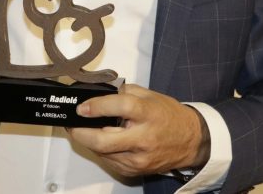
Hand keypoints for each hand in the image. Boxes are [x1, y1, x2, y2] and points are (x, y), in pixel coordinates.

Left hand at [68, 84, 208, 177]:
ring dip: (88, 141)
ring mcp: (139, 158)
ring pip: (103, 153)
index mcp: (148, 114)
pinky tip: (99, 140)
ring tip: (82, 129)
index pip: (120, 108)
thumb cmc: (169, 115)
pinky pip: (109, 161)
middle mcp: (144, 138)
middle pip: (104, 141)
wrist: (191, 141)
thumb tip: (98, 91)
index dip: (97, 107)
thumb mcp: (150, 95)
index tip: (81, 107)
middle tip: (71, 124)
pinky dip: (100, 150)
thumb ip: (124, 91)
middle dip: (81, 133)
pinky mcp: (135, 170)